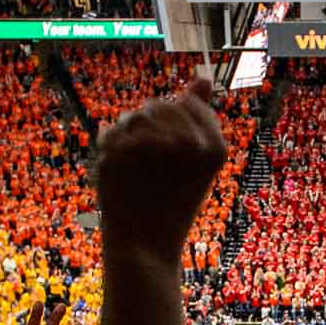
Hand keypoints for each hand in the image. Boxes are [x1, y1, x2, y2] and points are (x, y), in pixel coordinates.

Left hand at [95, 77, 227, 263]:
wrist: (144, 247)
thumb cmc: (173, 203)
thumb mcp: (197, 160)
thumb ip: (200, 115)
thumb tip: (204, 77)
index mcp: (214, 148)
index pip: (189, 103)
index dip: (178, 123)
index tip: (174, 154)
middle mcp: (185, 144)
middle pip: (159, 106)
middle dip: (152, 127)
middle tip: (152, 168)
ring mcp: (149, 148)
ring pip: (134, 116)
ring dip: (131, 135)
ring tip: (138, 169)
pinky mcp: (117, 155)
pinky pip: (112, 131)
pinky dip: (111, 148)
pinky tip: (120, 172)